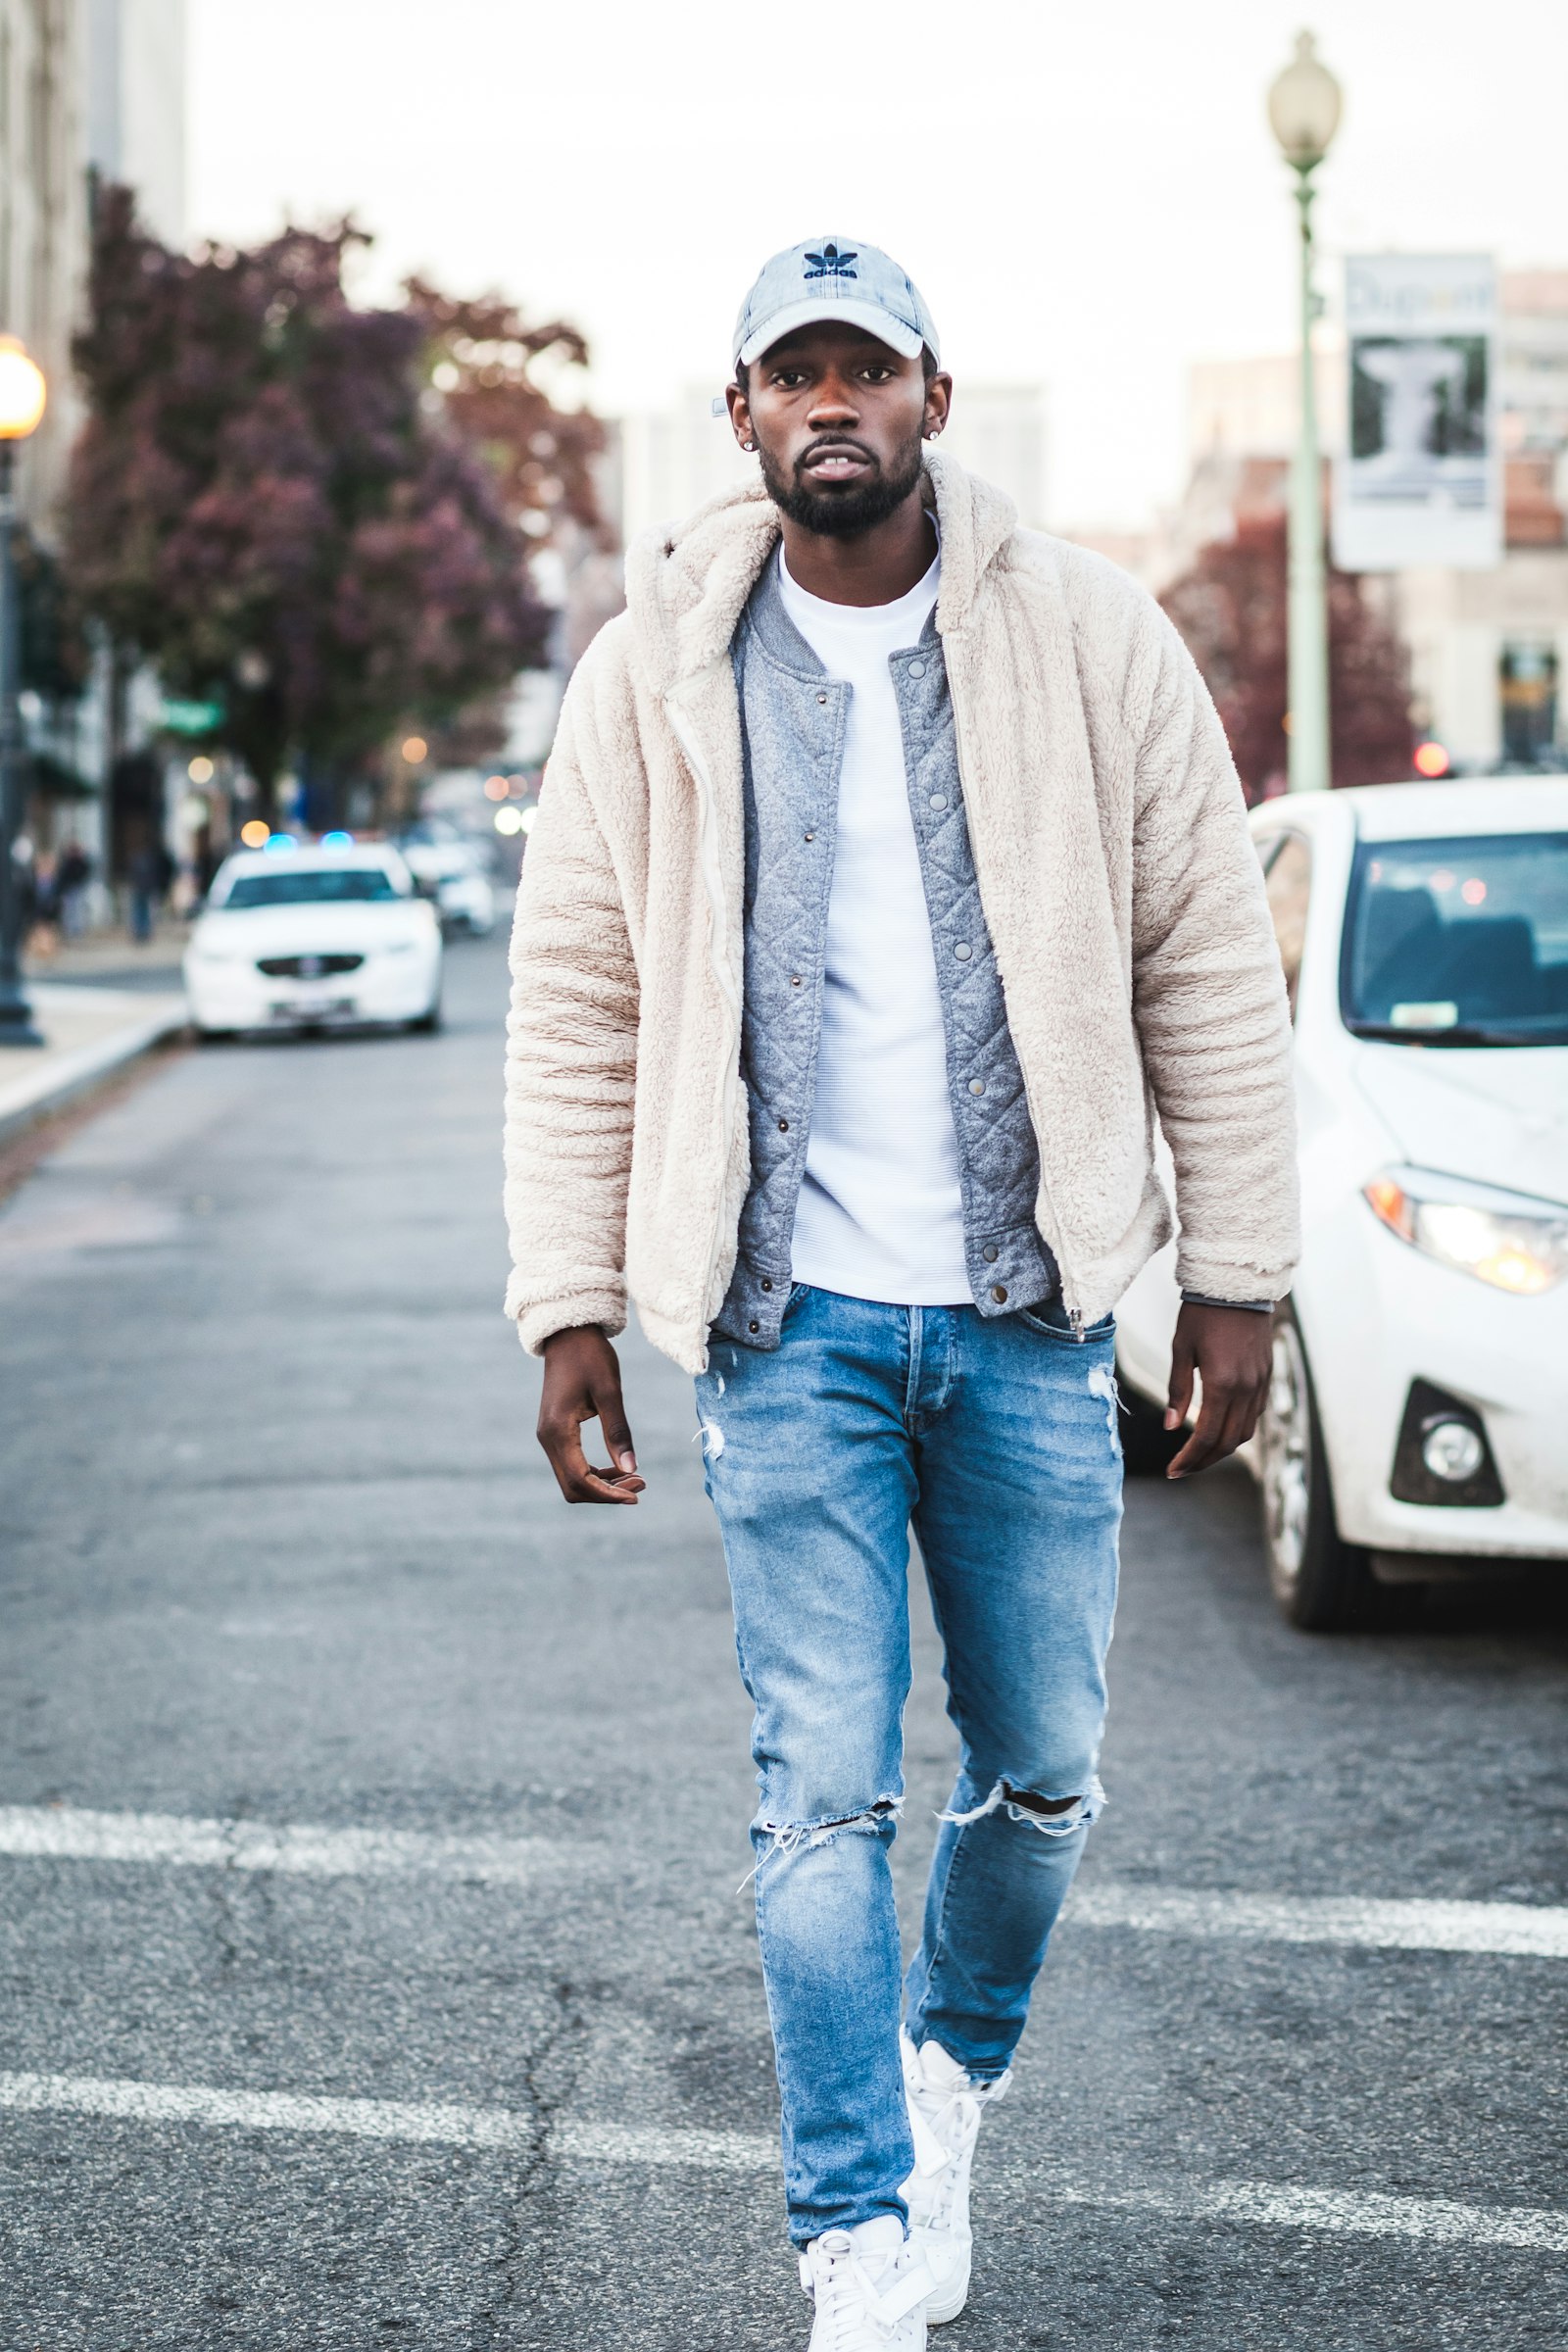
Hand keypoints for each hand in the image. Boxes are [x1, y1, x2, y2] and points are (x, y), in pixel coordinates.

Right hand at [537, 1325, 644, 1503]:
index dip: (609, 1494)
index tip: (637, 1494)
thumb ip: (618, 1431)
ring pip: (571, 1479)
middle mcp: (548, 1438)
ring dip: (602, 1485)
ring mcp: (548, 1436)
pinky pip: (571, 1465)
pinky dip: (594, 1473)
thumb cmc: (590, 1357)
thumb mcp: (609, 1392)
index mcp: (558, 1430)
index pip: (580, 1479)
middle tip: (641, 1484)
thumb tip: (632, 1469)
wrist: (569, 1334)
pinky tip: (618, 1467)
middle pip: (572, 1487)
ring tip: (635, 1477)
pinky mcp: (555, 1432)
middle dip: (606, 1493)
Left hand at [1164, 1302, 1272, 1479]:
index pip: (1206, 1436)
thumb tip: (1171, 1426)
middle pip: (1228, 1442)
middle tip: (1183, 1469)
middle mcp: (1246, 1389)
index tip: (1173, 1470)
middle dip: (1204, 1461)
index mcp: (1222, 1384)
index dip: (1189, 1458)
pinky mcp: (1266, 1376)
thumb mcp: (1181, 1350)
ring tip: (1199, 1455)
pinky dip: (1236, 1430)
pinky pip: (1254, 1414)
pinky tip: (1219, 1429)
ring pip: (1245, 1432)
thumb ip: (1178, 1390)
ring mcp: (1260, 1383)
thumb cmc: (1202, 1314)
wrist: (1237, 1286)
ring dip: (1222, 1449)